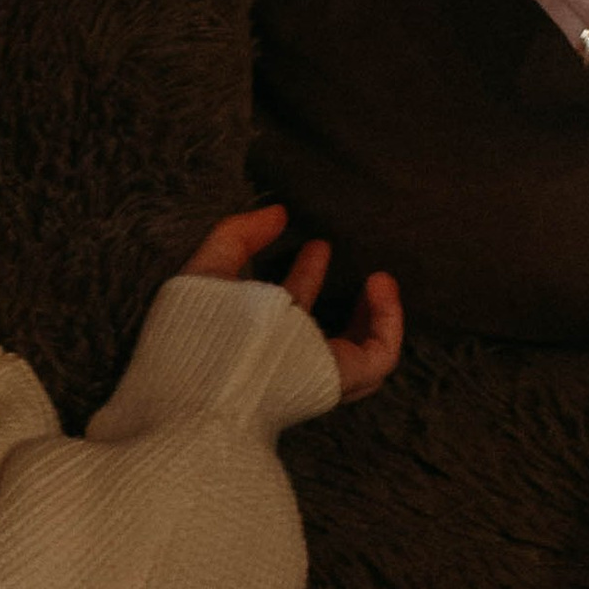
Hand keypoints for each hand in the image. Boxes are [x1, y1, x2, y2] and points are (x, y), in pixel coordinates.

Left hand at [186, 203, 404, 404]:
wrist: (205, 371)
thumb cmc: (199, 327)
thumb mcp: (211, 267)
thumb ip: (238, 235)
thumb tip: (277, 212)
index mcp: (255, 336)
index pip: (288, 307)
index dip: (305, 275)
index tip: (315, 244)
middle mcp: (287, 357)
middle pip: (322, 333)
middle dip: (340, 299)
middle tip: (343, 261)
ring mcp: (314, 369)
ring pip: (358, 353)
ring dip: (375, 314)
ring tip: (379, 278)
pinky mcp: (338, 377)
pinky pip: (380, 356)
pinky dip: (389, 320)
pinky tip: (381, 283)